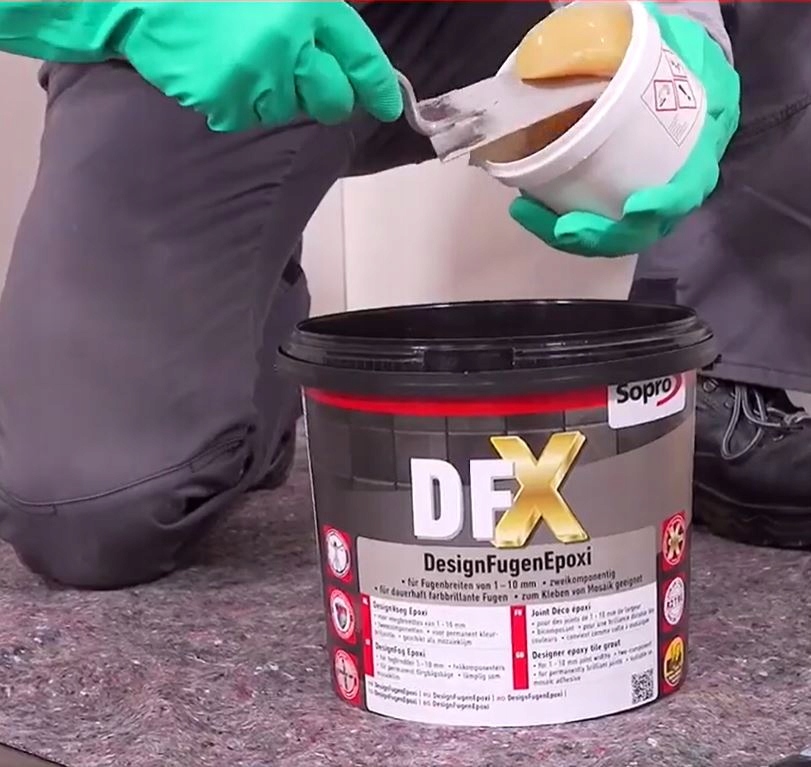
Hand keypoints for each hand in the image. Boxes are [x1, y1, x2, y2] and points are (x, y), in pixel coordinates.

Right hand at [0, 1, 402, 131]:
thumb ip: (319, 15)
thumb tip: (351, 58)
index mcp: (309, 6)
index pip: (361, 58)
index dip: (379, 87)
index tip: (389, 105)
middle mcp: (290, 43)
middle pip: (333, 100)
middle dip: (331, 100)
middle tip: (312, 85)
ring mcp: (257, 76)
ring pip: (289, 110)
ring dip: (277, 93)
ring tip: (244, 57)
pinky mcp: (226, 100)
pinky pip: (248, 115)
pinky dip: (240, 100)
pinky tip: (221, 70)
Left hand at [509, 2, 740, 256]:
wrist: (674, 76)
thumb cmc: (676, 66)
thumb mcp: (678, 49)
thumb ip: (663, 46)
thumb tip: (630, 22)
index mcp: (696, 155)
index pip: (686, 192)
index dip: (664, 205)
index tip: (636, 206)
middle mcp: (671, 191)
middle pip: (639, 231)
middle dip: (601, 234)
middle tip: (566, 227)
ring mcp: (640, 205)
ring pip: (607, 235)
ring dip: (567, 234)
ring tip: (528, 212)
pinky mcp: (611, 207)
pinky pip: (585, 225)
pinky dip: (553, 223)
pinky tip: (524, 205)